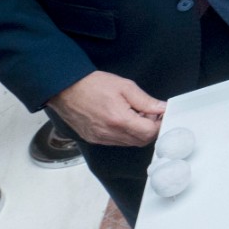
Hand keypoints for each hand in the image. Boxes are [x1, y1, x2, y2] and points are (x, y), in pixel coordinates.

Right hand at [47, 71, 164, 146]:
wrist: (65, 89)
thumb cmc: (93, 85)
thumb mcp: (125, 87)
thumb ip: (146, 101)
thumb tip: (163, 109)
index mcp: (119, 120)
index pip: (149, 132)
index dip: (159, 124)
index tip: (161, 114)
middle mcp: (109, 134)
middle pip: (141, 141)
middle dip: (150, 129)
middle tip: (150, 113)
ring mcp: (100, 139)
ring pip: (129, 143)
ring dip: (138, 132)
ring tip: (135, 114)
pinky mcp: (94, 139)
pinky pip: (116, 142)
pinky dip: (125, 134)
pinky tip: (123, 120)